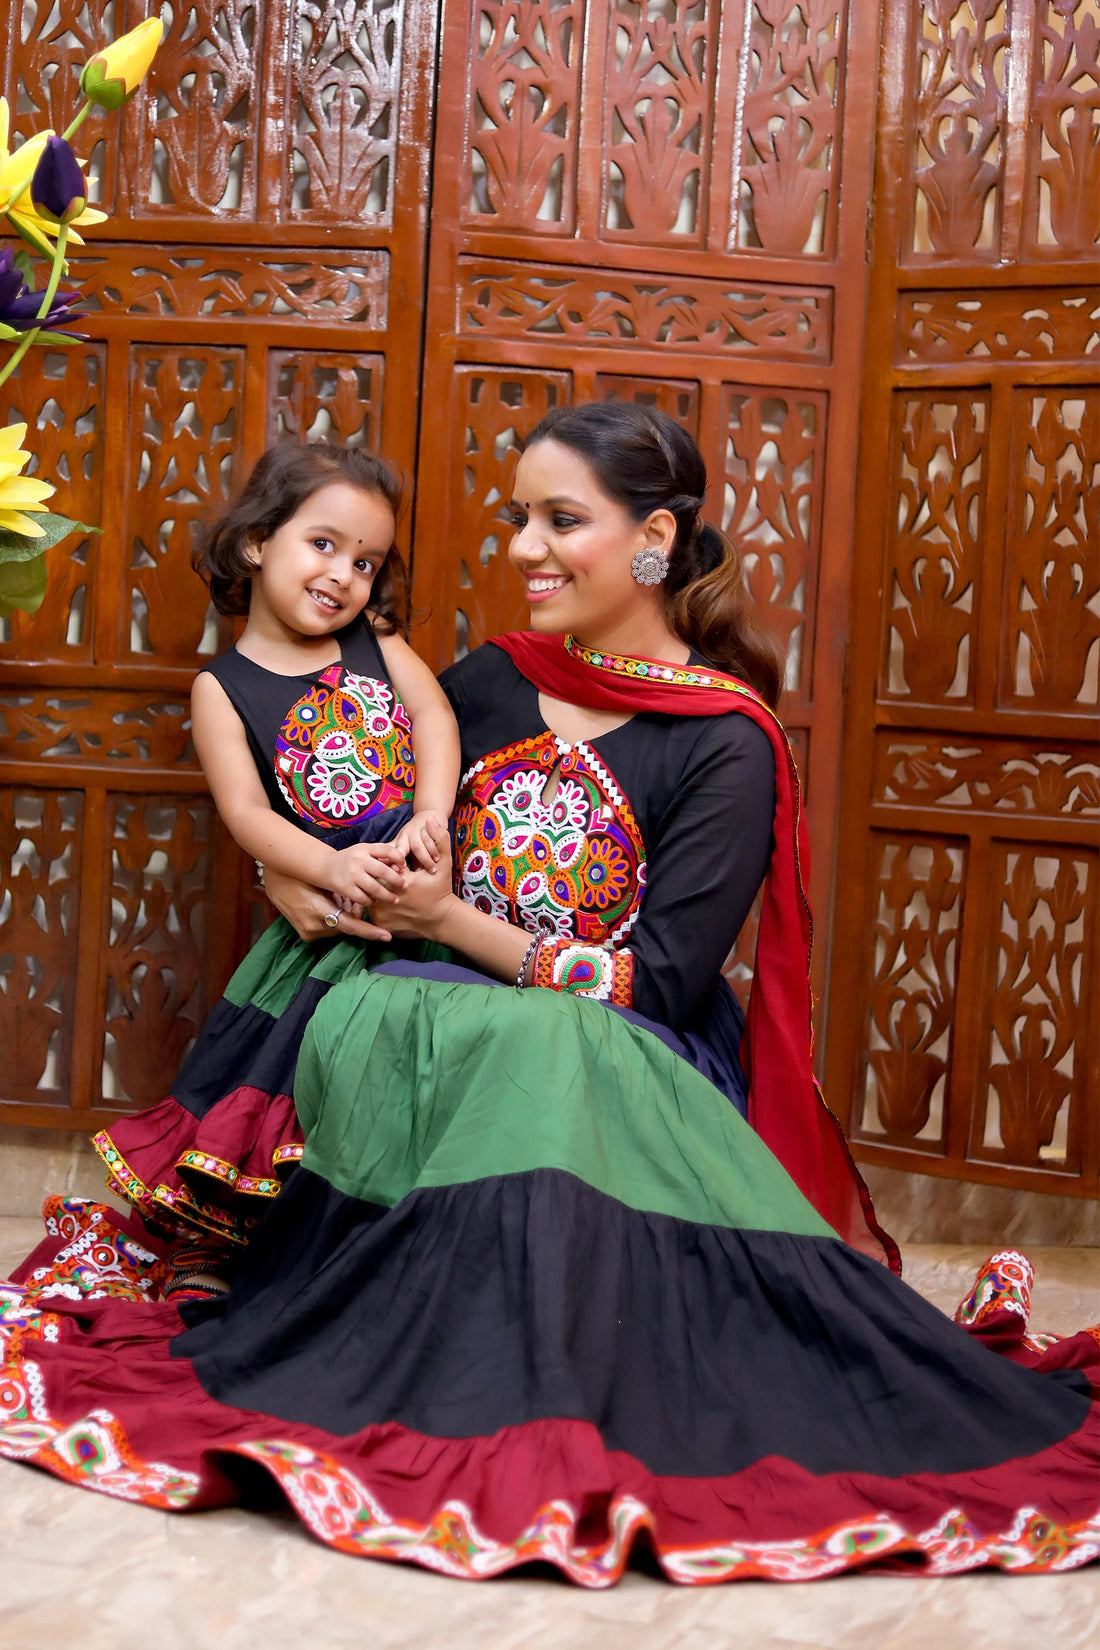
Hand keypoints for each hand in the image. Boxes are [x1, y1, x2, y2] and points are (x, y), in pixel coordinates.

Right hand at [262, 864, 392, 943]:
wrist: (276, 880)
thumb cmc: (303, 876)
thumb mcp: (325, 883)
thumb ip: (344, 896)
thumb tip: (362, 906)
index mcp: (318, 910)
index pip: (350, 925)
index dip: (369, 932)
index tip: (387, 936)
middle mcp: (313, 925)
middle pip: (346, 926)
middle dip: (354, 916)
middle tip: (356, 902)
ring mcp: (308, 932)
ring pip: (338, 928)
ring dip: (343, 917)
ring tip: (337, 900)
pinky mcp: (306, 934)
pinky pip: (328, 929)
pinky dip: (334, 919)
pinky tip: (330, 907)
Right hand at [330, 841, 406, 905]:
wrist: (325, 866)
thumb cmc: (350, 860)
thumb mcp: (363, 852)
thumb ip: (380, 857)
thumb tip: (400, 867)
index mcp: (364, 848)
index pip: (386, 850)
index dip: (398, 858)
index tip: (403, 866)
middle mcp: (358, 860)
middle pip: (383, 871)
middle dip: (397, 880)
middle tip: (404, 886)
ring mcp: (351, 874)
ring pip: (375, 888)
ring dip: (387, 895)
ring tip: (395, 900)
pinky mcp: (345, 888)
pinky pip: (363, 898)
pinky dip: (371, 901)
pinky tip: (374, 901)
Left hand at [368, 817, 454, 938]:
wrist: (441, 920)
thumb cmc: (441, 890)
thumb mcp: (444, 863)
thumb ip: (439, 840)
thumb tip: (431, 819)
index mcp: (403, 881)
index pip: (385, 865)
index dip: (390, 865)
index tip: (398, 869)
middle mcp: (391, 897)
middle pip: (375, 878)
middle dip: (380, 877)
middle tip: (388, 879)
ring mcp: (384, 912)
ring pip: (370, 893)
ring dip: (374, 889)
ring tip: (384, 889)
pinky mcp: (381, 923)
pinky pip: (370, 909)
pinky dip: (374, 905)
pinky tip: (383, 903)